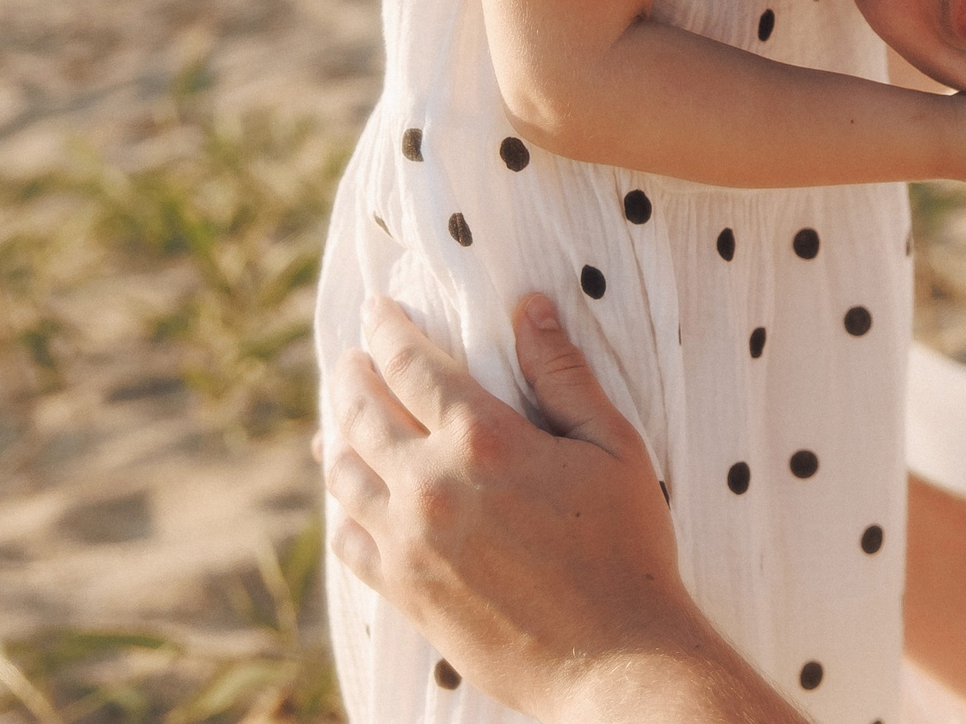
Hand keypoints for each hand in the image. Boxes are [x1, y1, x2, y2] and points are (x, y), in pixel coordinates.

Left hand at [325, 296, 789, 723]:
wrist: (616, 661)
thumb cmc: (629, 546)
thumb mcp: (613, 446)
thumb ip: (564, 374)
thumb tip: (529, 305)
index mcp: (484, 440)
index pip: (411, 363)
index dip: (388, 328)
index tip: (378, 309)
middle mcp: (431, 486)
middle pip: (361, 411)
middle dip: (352, 373)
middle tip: (352, 356)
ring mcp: (409, 543)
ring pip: (344, 474)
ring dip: (336, 436)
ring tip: (339, 420)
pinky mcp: (404, 592)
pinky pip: (347, 539)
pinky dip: (342, 506)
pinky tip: (350, 496)